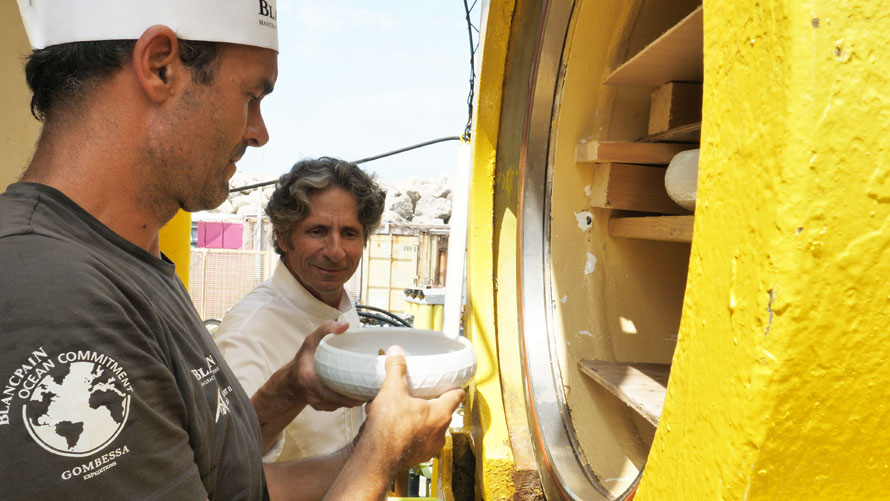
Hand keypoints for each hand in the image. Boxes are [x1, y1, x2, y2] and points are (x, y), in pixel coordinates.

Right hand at [287, 320, 362, 410]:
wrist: (291, 379)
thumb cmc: (302, 359)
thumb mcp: (310, 341)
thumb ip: (325, 329)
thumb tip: (345, 326)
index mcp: (309, 379)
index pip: (331, 392)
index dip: (349, 394)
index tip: (363, 391)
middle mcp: (313, 395)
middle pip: (340, 401)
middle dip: (357, 397)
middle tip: (373, 390)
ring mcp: (318, 403)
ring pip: (341, 405)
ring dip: (354, 399)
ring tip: (368, 390)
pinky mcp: (322, 407)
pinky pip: (338, 406)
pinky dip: (347, 400)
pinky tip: (356, 393)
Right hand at [362, 345, 465, 471]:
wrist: (374, 461)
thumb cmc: (388, 429)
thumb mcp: (391, 390)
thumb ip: (396, 369)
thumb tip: (396, 352)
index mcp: (440, 414)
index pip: (456, 396)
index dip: (455, 387)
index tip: (454, 383)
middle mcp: (439, 432)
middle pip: (442, 412)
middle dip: (432, 402)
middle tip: (421, 393)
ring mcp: (429, 447)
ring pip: (429, 427)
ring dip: (419, 418)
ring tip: (403, 410)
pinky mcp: (416, 457)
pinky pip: (417, 439)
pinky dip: (409, 432)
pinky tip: (393, 426)